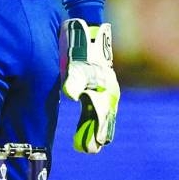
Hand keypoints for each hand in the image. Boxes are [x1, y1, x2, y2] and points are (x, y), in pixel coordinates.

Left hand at [60, 18, 119, 153]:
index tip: (89, 148)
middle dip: (95, 133)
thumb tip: (70, 95)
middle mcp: (108, 91)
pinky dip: (92, 115)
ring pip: (100, 112)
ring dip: (94, 126)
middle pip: (103, 117)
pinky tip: (87, 120)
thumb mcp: (78, 64)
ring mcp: (103, 86)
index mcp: (106, 90)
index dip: (95, 133)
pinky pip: (96, 103)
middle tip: (88, 149)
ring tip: (90, 144)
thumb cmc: (82, 48)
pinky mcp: (97, 82)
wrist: (88, 30)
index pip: (101, 118)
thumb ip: (74, 80)